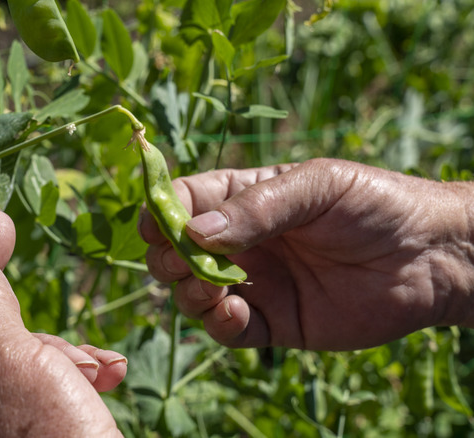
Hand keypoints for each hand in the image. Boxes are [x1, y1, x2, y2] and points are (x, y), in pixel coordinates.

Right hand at [140, 158, 473, 349]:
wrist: (434, 256)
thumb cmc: (375, 204)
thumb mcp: (317, 187)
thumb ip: (257, 207)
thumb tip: (195, 231)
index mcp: (243, 198)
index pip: (184, 202)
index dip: (163, 212)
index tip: (158, 223)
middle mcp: (240, 242)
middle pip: (177, 251)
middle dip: (168, 256)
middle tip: (181, 260)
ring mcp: (255, 284)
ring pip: (193, 292)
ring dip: (188, 291)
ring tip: (209, 286)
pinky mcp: (274, 323)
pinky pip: (229, 330)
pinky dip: (219, 324)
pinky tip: (234, 312)